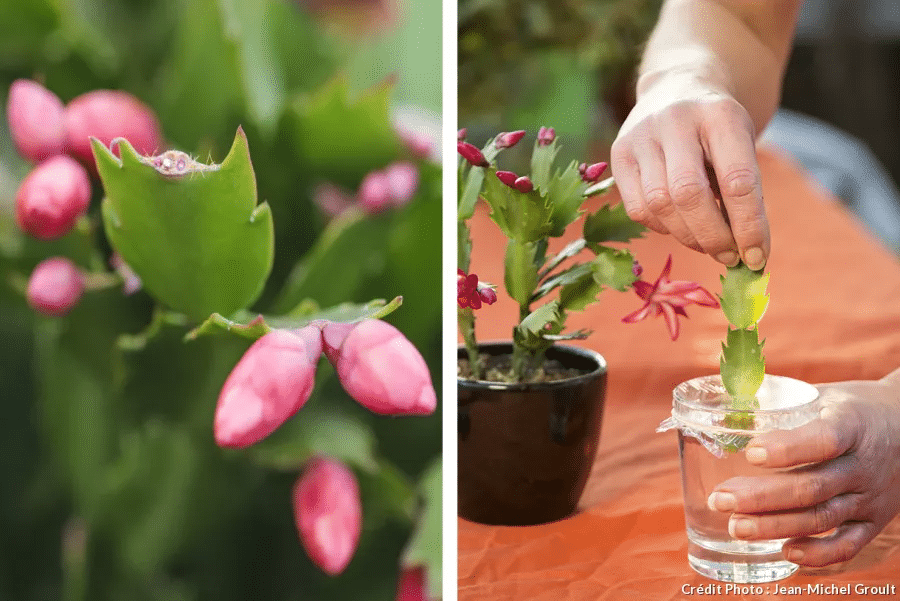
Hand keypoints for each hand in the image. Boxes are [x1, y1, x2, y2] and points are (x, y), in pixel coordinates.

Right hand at [611, 75, 768, 268]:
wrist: (677, 87)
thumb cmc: (717, 129)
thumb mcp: (741, 146)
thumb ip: (744, 194)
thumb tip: (746, 254)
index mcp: (720, 115)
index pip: (737, 180)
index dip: (749, 226)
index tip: (758, 257)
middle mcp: (675, 119)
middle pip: (689, 194)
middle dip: (713, 236)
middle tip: (730, 256)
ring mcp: (640, 135)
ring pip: (659, 204)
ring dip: (687, 236)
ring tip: (707, 243)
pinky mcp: (618, 153)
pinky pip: (637, 208)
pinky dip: (662, 227)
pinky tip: (678, 225)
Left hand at [706, 370, 899, 566]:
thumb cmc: (852, 407)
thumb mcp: (823, 394)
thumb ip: (780, 403)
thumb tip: (720, 408)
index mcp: (853, 424)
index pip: (824, 439)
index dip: (788, 449)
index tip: (750, 452)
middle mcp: (865, 463)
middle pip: (813, 486)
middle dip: (762, 497)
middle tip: (720, 499)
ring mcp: (872, 495)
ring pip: (823, 517)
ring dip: (776, 526)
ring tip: (735, 527)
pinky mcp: (875, 520)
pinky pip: (849, 544)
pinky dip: (819, 554)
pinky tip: (785, 551)